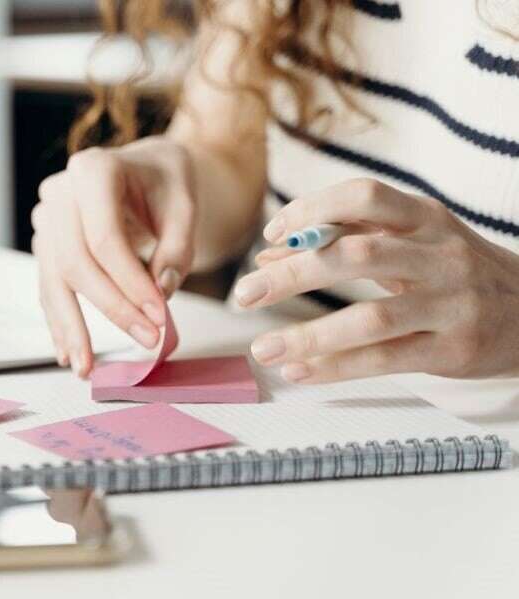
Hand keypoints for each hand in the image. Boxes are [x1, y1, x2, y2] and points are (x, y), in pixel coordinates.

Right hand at [32, 136, 196, 376]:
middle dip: (111, 309)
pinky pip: (49, 287)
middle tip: (146, 340)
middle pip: (75, 262)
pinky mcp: (46, 244)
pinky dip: (59, 321)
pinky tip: (67, 352)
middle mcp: (60, 193)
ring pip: (53, 280)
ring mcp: (46, 219)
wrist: (143, 169)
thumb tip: (160, 291)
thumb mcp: (185, 202)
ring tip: (85, 367)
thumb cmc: (164, 181)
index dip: (130, 283)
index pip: (104, 239)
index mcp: (92, 170)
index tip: (159, 317)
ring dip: (70, 328)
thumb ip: (177, 245)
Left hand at [238, 178, 518, 382]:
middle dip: (292, 275)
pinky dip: (336, 367)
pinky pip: (386, 359)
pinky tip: (300, 370)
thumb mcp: (412, 241)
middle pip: (356, 256)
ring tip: (263, 348)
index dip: (311, 211)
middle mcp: (439, 255)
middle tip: (244, 294)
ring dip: (308, 335)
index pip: (363, 197)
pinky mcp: (454, 349)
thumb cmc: (456, 272)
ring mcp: (451, 304)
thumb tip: (269, 257)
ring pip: (370, 317)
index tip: (272, 235)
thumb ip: (345, 240)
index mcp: (425, 218)